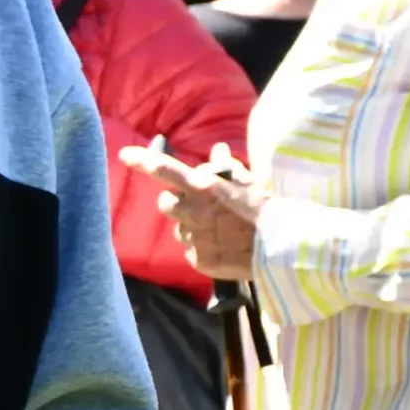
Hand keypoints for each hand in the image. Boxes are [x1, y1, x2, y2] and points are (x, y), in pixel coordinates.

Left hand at [120, 140, 263, 281]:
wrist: (285, 248)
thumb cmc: (267, 211)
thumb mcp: (249, 184)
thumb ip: (226, 167)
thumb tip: (217, 149)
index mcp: (204, 189)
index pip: (168, 171)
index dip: (144, 162)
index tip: (124, 155)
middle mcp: (194, 213)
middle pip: (165, 203)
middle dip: (176, 203)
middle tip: (197, 206)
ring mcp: (194, 238)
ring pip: (179, 230)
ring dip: (191, 227)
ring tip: (218, 230)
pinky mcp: (199, 261)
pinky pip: (192, 252)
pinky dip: (203, 249)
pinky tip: (223, 248)